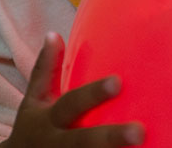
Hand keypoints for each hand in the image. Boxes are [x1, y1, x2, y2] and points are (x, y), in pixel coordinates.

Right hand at [0, 32, 144, 146]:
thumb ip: (44, 70)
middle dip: (110, 138)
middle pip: (83, 143)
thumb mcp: (32, 100)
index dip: (93, 94)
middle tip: (139, 131)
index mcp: (48, 121)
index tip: (117, 82)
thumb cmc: (32, 128)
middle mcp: (56, 144)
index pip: (72, 105)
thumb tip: (54, 34)